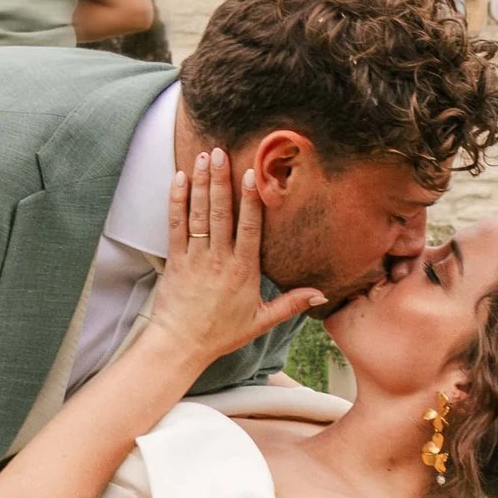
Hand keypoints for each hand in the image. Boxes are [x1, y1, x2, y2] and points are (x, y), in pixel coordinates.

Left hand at [146, 147, 321, 368]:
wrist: (181, 345)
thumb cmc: (221, 333)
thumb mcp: (261, 321)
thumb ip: (291, 304)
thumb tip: (322, 295)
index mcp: (243, 270)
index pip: (249, 228)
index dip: (251, 200)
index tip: (253, 174)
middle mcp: (219, 259)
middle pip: (221, 213)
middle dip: (221, 181)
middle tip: (221, 152)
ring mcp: (195, 257)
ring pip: (199, 214)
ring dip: (201, 184)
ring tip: (204, 157)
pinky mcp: (175, 260)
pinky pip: (175, 225)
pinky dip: (177, 201)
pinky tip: (180, 179)